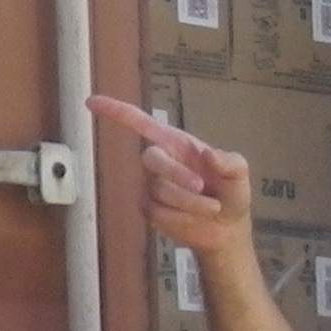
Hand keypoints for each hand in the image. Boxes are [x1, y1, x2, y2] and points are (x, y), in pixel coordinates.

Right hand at [86, 94, 255, 259]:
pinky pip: (157, 212)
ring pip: (159, 190)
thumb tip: (208, 155)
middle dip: (177, 175)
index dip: (116, 112)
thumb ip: (230, 161)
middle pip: (151, 158)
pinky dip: (181, 217)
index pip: (141, 123)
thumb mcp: (239, 173)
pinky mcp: (150, 210)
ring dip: (189, 203)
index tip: (91, 102)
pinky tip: (195, 218)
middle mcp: (161, 161)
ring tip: (212, 208)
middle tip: (203, 188)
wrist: (228, 229)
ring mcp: (152, 186)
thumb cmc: (231, 192)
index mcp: (177, 143)